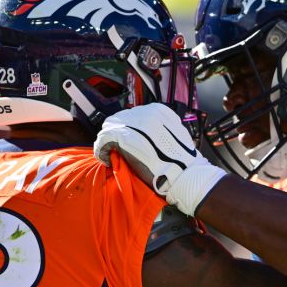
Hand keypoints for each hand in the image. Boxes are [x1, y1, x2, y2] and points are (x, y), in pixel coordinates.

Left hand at [94, 103, 226, 215]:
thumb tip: (146, 136)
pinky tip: (107, 160)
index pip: (133, 115)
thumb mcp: (174, 136)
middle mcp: (145, 112)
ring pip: (109, 127)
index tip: (128, 143)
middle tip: (117, 151)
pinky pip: (103, 139)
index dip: (128, 129)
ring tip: (111, 156)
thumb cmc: (183, 162)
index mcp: (158, 111)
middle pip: (119, 119)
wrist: (184, 175)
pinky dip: (102, 150)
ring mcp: (134, 123)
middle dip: (117, 134)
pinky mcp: (123, 136)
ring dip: (109, 142)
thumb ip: (160, 131)